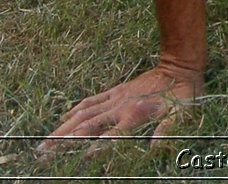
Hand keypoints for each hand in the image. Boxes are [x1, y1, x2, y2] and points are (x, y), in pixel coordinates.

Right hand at [39, 62, 202, 153]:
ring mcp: (115, 98)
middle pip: (87, 126)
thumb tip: (155, 147)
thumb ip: (169, 129)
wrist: (179, 66)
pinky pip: (92, 101)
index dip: (96, 148)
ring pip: (83, 114)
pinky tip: (64, 118)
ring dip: (64, 128)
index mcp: (135, 114)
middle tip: (43, 154)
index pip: (110, 135)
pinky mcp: (116, 90)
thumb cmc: (184, 93)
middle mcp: (120, 106)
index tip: (79, 160)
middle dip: (65, 140)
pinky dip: (76, 109)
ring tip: (45, 142)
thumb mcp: (183, 112)